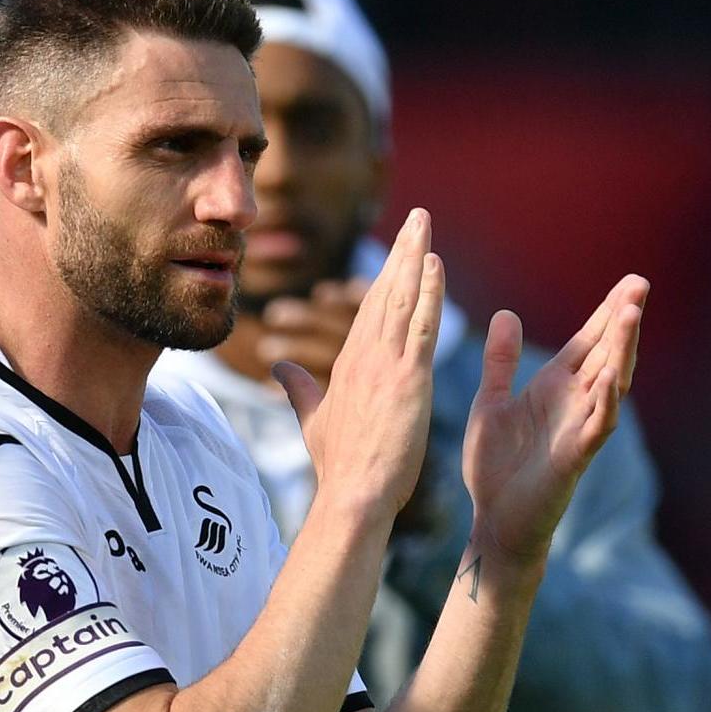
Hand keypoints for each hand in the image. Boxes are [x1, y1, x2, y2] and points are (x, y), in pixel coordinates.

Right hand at [275, 209, 443, 517]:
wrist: (353, 494)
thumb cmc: (338, 466)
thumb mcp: (313, 421)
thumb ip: (297, 390)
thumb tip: (275, 368)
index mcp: (346, 364)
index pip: (369, 310)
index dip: (386, 277)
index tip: (401, 252)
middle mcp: (363, 356)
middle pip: (384, 292)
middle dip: (402, 252)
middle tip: (419, 217)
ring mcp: (384, 364)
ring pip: (402, 298)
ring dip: (415, 258)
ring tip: (426, 224)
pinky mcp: (407, 378)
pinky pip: (421, 325)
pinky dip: (428, 292)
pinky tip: (435, 264)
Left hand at [462, 274, 646, 563]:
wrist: (495, 521)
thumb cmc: (496, 468)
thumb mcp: (493, 403)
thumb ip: (501, 362)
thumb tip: (507, 313)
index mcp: (555, 387)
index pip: (589, 342)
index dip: (607, 312)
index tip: (629, 281)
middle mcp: (575, 403)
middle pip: (608, 353)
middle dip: (623, 319)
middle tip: (640, 283)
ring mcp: (581, 428)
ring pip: (612, 382)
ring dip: (622, 350)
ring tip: (631, 313)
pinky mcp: (577, 457)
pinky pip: (598, 424)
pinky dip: (606, 399)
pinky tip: (611, 376)